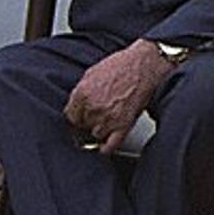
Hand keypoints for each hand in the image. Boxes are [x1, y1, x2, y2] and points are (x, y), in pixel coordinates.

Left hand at [63, 39, 172, 154]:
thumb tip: (76, 104)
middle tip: (95, 115)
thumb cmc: (120, 66)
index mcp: (82, 94)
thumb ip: (81, 92)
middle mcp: (93, 108)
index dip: (75, 116)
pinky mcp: (124, 126)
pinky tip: (105, 144)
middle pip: (82, 126)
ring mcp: (108, 119)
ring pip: (95, 135)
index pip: (70, 116)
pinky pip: (109, 146)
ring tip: (104, 121)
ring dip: (98, 131)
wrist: (143, 66)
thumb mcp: (91, 74)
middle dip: (87, 121)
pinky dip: (106, 148)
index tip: (78, 117)